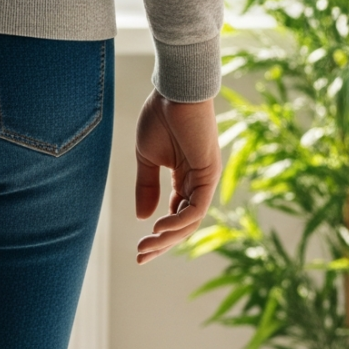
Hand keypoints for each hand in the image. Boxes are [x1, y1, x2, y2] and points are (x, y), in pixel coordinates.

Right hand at [134, 92, 219, 263]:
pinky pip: (196, 207)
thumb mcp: (146, 158)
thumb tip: (142, 217)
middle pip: (183, 223)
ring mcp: (206, 178)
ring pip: (191, 220)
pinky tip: (159, 228)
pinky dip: (179, 221)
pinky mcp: (209, 173)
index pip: (175, 214)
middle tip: (140, 258)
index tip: (139, 251)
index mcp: (184, 177)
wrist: (174, 90)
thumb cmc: (161, 116)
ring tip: (146, 246)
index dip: (159, 235)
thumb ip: (146, 187)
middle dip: (162, 244)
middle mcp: (198, 181)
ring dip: (168, 237)